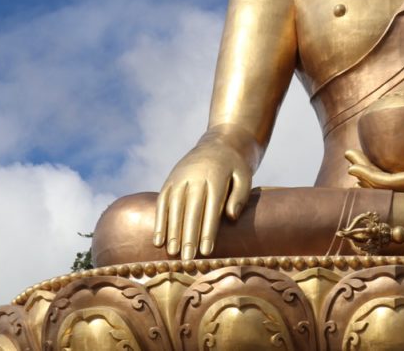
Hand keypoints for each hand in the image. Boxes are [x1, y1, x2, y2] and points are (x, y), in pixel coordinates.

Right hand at [153, 137, 252, 259]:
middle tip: (187, 260)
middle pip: (191, 210)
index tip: (206, 251)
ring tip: (173, 254)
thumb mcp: (245, 176)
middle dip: (189, 236)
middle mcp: (195, 177)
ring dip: (172, 232)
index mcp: (216, 176)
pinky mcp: (170, 180)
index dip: (208, 230)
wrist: (220, 143)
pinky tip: (158, 241)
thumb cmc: (236, 166)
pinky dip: (159, 222)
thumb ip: (240, 196)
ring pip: (174, 208)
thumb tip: (231, 217)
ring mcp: (180, 178)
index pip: (211, 207)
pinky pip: (162, 202)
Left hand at [345, 136, 403, 191]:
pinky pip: (400, 187)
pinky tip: (377, 173)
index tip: (351, 165)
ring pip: (390, 189)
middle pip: (384, 187)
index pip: (389, 183)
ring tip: (355, 164)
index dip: (368, 175)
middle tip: (348, 157)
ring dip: (372, 177)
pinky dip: (385, 180)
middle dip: (364, 172)